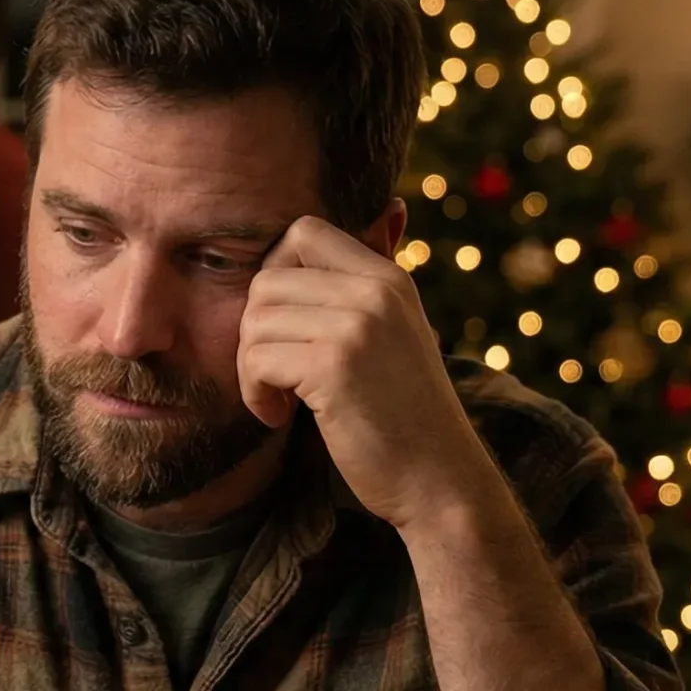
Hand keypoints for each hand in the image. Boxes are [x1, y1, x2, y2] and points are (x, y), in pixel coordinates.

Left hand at [237, 215, 494, 532]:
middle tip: (275, 374)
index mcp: (388, 278)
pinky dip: (255, 394)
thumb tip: (387, 211)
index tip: (285, 327)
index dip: (275, 275)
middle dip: (255, 332)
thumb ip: (362, 292)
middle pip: (266, 279)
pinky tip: (280, 417)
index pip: (303, 232)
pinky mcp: (334, 367)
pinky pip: (258, 360)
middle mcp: (375, 291)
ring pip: (255, 321)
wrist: (439, 479)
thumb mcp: (394, 336)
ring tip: (280, 400)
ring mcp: (357, 326)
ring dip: (251, 368)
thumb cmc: (404, 415)